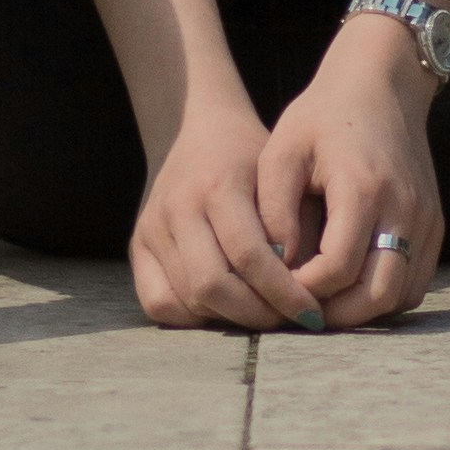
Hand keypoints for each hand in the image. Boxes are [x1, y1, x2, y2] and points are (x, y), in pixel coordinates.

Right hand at [129, 97, 321, 333]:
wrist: (202, 130)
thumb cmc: (254, 157)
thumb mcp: (283, 178)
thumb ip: (295, 229)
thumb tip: (309, 291)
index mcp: (218, 184)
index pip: (249, 256)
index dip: (283, 293)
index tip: (311, 312)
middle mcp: (178, 207)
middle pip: (212, 285)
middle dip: (256, 314)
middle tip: (287, 319)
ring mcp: (152, 228)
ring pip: (187, 299)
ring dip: (229, 318)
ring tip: (260, 313)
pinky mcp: (137, 246)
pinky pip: (158, 302)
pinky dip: (191, 317)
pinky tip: (221, 309)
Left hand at [257, 30, 443, 331]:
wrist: (382, 82)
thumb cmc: (322, 115)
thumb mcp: (282, 151)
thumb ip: (274, 210)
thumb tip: (277, 266)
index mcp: (362, 188)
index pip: (337, 268)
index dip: (304, 289)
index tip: (278, 285)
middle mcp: (403, 209)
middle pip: (378, 295)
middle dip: (336, 314)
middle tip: (301, 309)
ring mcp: (425, 219)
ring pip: (401, 296)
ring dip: (363, 310)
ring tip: (324, 300)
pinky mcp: (434, 223)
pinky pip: (416, 281)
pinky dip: (385, 295)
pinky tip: (352, 284)